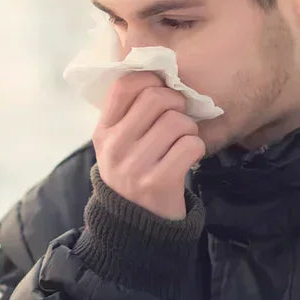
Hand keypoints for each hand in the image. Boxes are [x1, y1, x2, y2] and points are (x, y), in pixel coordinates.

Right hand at [92, 72, 205, 219]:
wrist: (137, 226)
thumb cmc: (134, 174)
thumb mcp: (118, 145)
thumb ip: (129, 114)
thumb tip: (158, 72)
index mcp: (103, 132)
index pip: (125, 85)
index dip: (151, 79)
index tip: (162, 90)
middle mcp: (115, 147)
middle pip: (157, 98)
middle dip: (177, 104)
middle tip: (179, 117)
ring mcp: (135, 166)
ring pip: (178, 121)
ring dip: (189, 129)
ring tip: (183, 142)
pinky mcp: (159, 181)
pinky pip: (191, 145)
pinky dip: (197, 148)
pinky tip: (188, 157)